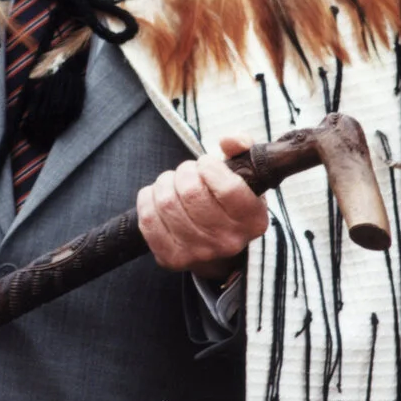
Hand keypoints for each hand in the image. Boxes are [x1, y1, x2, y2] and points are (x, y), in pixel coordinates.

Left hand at [136, 136, 268, 279]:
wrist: (219, 250)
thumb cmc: (229, 203)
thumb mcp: (245, 175)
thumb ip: (242, 149)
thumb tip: (229, 141)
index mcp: (253, 220)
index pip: (228, 187)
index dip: (209, 166)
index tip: (206, 164)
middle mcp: (228, 241)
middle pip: (191, 192)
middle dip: (184, 172)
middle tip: (188, 174)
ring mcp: (199, 253)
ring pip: (166, 202)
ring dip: (164, 184)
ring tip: (173, 185)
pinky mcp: (171, 259)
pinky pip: (148, 219)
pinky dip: (147, 201)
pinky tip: (157, 199)